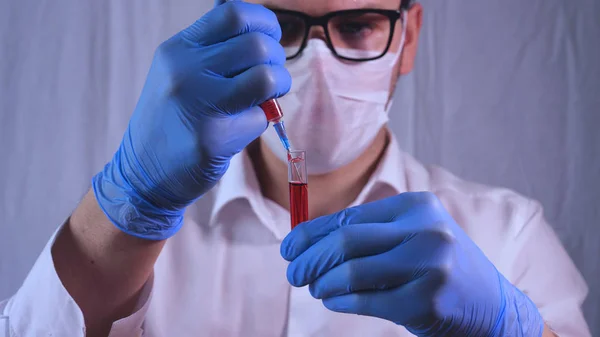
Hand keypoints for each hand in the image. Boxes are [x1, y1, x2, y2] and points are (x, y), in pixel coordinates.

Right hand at [92, 1, 289, 239]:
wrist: (143, 173)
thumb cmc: (171, 120)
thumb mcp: (177, 73)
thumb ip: (213, 51)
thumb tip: (262, 33)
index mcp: (178, 49)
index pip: (232, 12)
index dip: (264, 21)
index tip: (271, 37)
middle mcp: (186, 71)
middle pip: (257, 44)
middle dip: (277, 59)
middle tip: (271, 76)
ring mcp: (200, 104)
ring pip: (267, 77)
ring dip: (279, 86)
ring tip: (268, 98)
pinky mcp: (215, 138)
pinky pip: (260, 118)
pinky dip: (261, 122)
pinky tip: (241, 128)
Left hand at [281, 192, 544, 336]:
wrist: (493, 306)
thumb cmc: (439, 267)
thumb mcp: (412, 236)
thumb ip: (368, 234)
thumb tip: (307, 241)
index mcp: (416, 206)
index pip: (349, 217)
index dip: (310, 233)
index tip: (289, 247)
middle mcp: (425, 230)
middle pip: (346, 241)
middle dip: (309, 259)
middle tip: (293, 273)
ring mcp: (429, 265)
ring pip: (352, 272)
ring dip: (322, 283)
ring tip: (313, 288)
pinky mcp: (427, 301)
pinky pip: (366, 300)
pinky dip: (340, 301)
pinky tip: (332, 300)